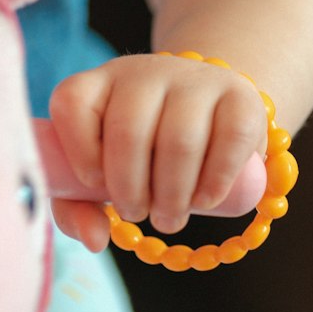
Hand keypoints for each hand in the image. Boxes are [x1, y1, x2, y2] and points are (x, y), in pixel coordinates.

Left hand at [48, 53, 268, 251]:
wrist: (211, 114)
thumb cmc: (145, 151)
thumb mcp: (105, 170)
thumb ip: (78, 206)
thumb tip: (94, 239)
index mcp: (100, 82)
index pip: (72, 102)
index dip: (78, 152)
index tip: (95, 185)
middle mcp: (143, 72)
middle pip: (128, 131)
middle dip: (130, 188)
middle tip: (138, 215)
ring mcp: (194, 80)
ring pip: (179, 139)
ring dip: (172, 194)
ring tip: (168, 218)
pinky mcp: (240, 96)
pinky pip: (230, 137)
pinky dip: (216, 180)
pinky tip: (205, 200)